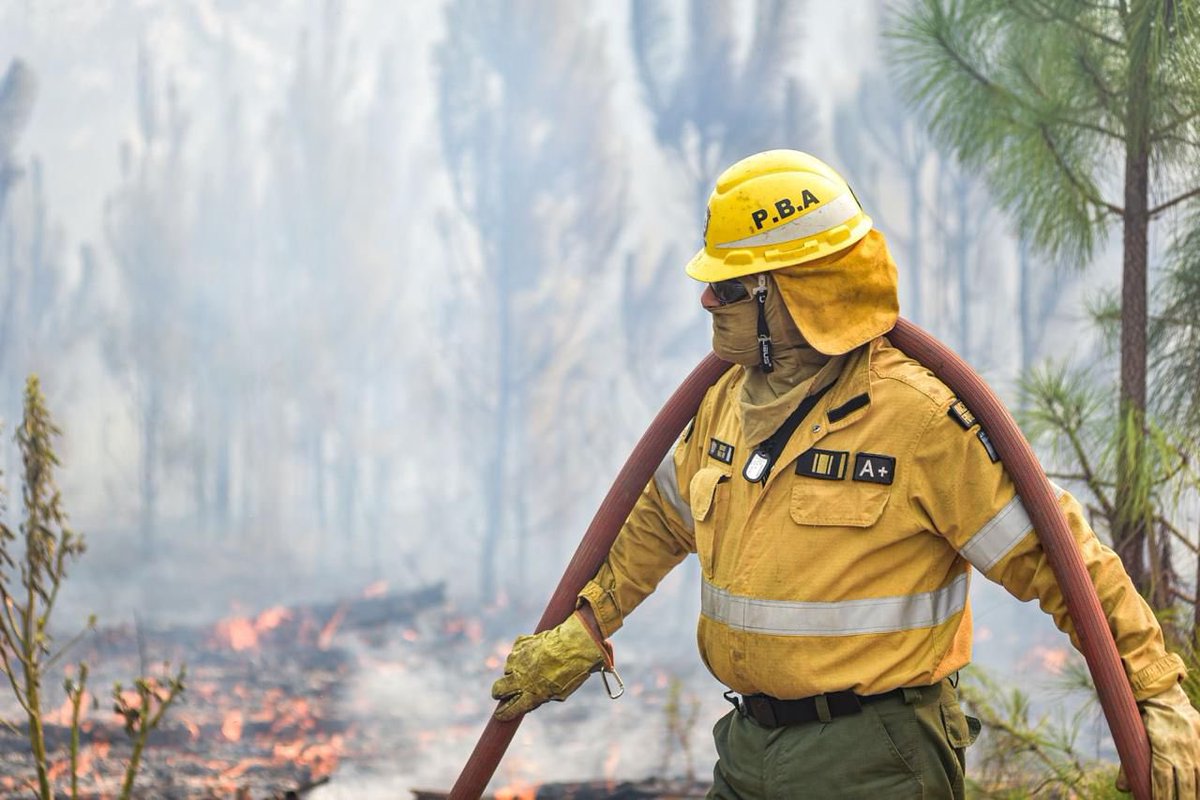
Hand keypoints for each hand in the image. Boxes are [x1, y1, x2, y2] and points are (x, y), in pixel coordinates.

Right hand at [490, 610, 611, 721]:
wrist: (575, 645)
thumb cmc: (572, 671)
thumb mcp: (560, 692)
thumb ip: (542, 697)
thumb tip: (530, 699)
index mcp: (532, 694)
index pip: (510, 709)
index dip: (503, 714)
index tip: (499, 715)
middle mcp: (521, 678)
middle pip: (498, 689)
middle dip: (498, 693)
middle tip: (501, 693)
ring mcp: (518, 660)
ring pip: (508, 668)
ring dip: (514, 670)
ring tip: (531, 666)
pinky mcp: (520, 644)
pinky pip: (516, 651)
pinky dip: (521, 653)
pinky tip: (535, 652)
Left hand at [1117, 684, 1199, 797]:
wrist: (1162, 693)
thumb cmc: (1142, 717)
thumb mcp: (1132, 738)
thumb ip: (1128, 763)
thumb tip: (1122, 789)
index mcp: (1162, 747)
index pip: (1163, 780)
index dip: (1161, 796)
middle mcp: (1181, 748)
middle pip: (1185, 783)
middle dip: (1182, 799)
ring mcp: (1195, 745)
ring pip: (1198, 777)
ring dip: (1194, 793)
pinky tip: (1198, 790)